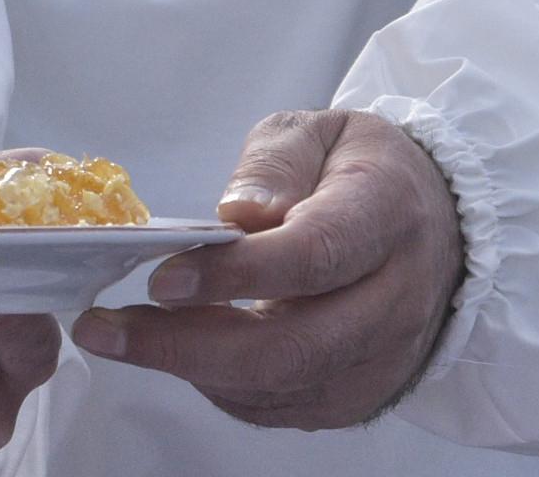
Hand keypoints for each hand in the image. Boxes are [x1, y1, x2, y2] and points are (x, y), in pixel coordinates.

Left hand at [70, 108, 462, 428]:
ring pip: (281, 386)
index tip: (160, 278)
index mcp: (387, 217)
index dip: (235, 275)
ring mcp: (383, 359)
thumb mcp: (318, 133)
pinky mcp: (361, 395)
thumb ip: (275, 163)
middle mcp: (396, 299)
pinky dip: (219, 386)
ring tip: (120, 335)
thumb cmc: (361, 173)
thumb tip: (238, 211)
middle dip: (186, 345)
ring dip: (190, 368)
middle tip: (101, 328)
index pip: (314, 256)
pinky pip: (281, 407)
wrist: (437, 229)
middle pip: (293, 345)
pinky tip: (177, 350)